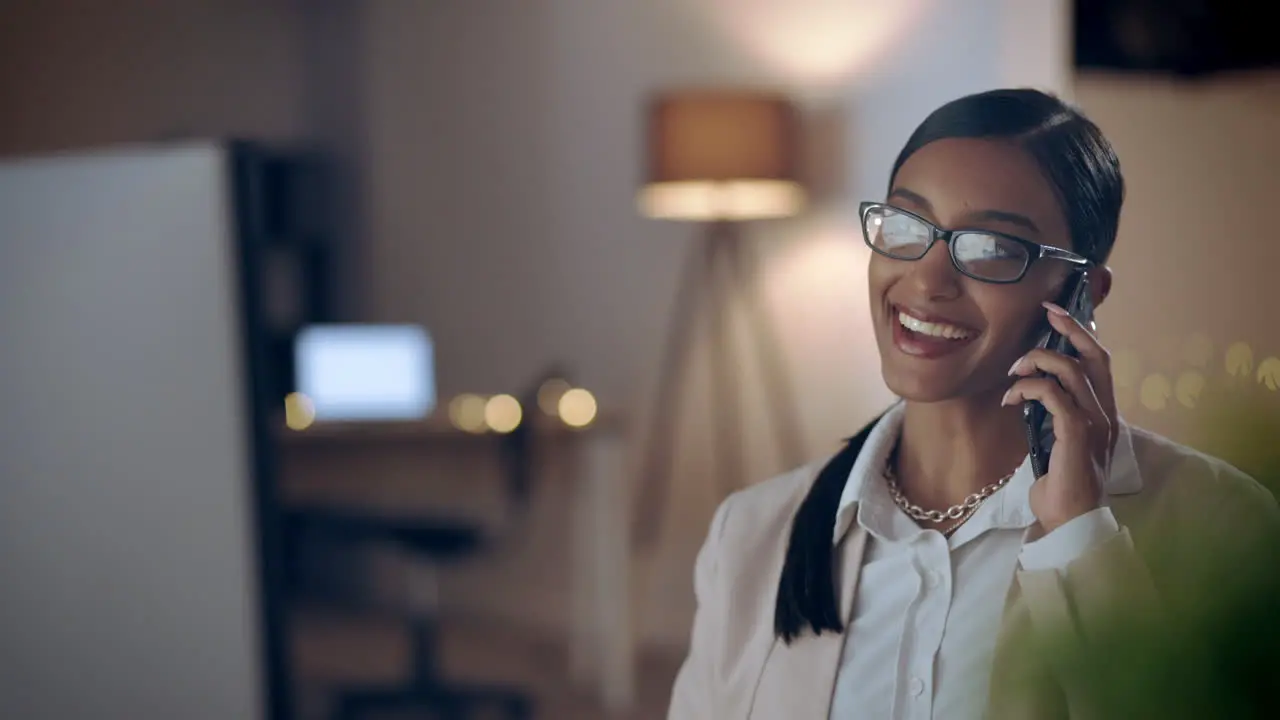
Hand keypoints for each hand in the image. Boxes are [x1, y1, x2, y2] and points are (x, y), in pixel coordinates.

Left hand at [1002, 301, 1118, 532]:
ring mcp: (1094, 424)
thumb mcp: (1060, 441)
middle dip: (1069, 329)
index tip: (1057, 313)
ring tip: (1013, 373)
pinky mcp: (1077, 434)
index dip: (1081, 333)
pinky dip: (1027, 389)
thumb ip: (1057, 415)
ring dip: (1037, 362)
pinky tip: (1009, 399)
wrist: (1070, 522)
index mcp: (1104, 413)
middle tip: (1044, 315)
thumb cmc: (1061, 485)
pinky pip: (1052, 395)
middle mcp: (1105, 414)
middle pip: (1095, 357)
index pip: (1101, 362)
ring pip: (1070, 371)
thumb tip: (1035, 389)